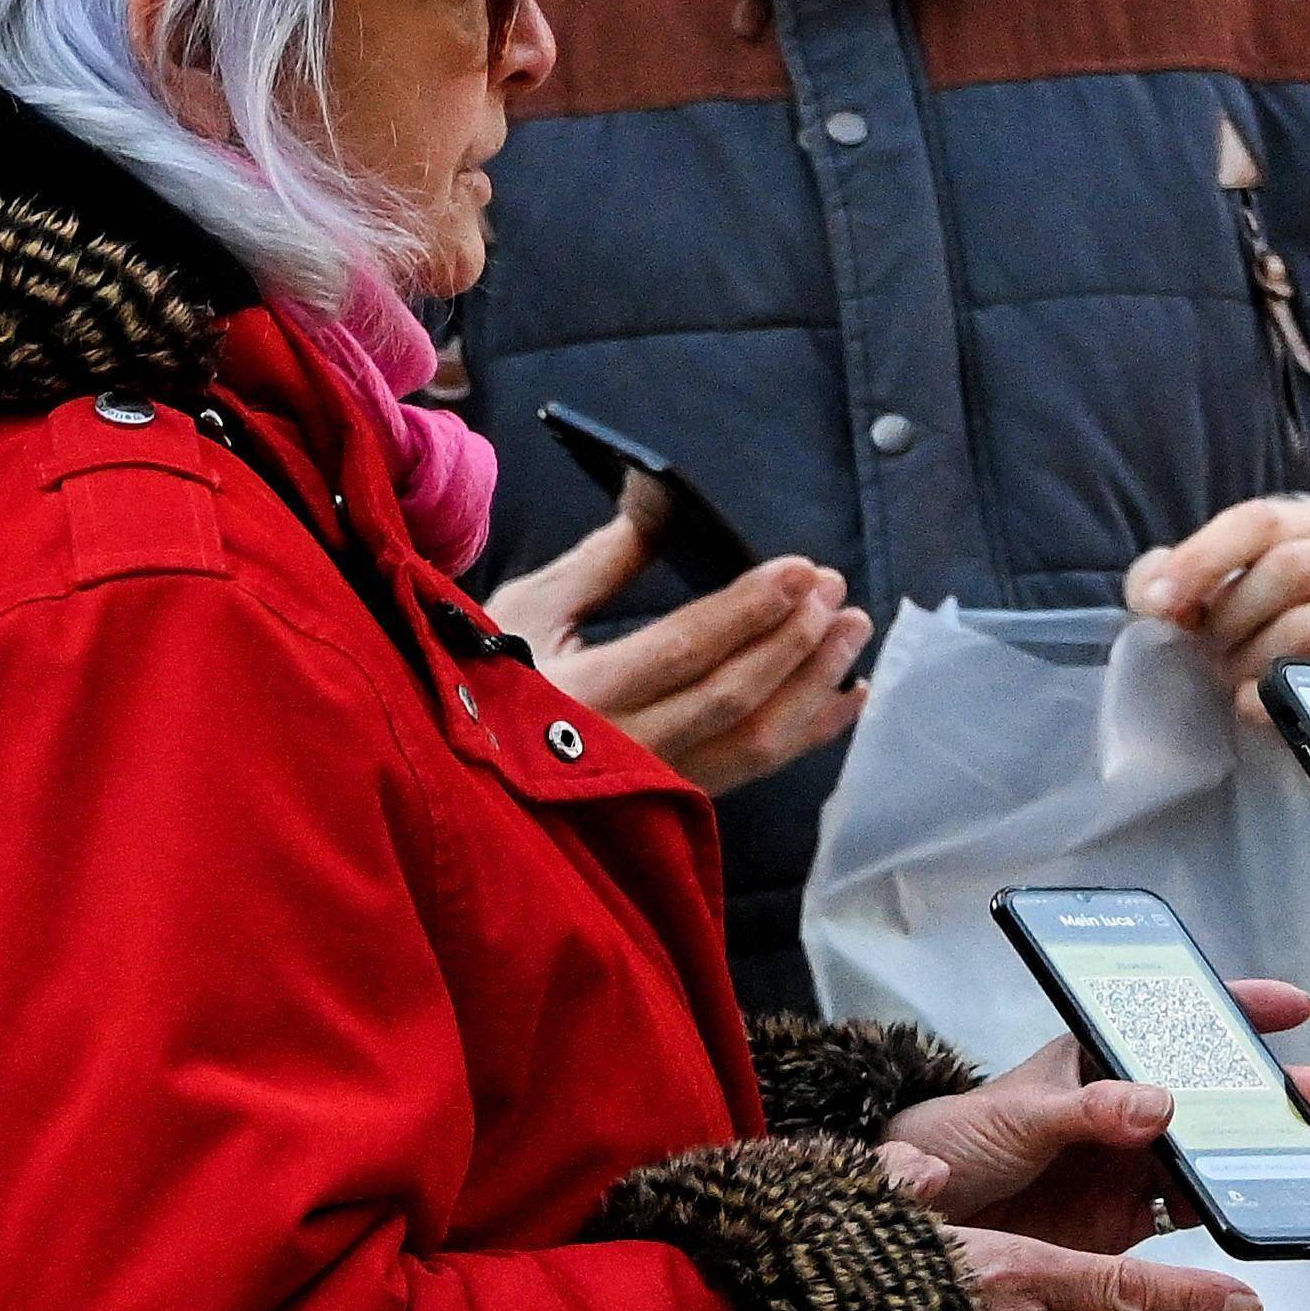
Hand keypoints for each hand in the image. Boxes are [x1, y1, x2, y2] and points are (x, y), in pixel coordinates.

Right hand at [482, 513, 870, 797]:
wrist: (457, 778)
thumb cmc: (483, 677)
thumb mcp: (527, 609)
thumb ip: (600, 561)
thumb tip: (658, 501)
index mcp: (578, 692)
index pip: (682, 648)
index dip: (749, 609)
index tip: (802, 570)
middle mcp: (621, 749)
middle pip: (732, 696)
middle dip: (795, 641)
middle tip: (840, 594)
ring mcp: (650, 789)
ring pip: (753, 743)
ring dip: (813, 686)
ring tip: (853, 635)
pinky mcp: (671, 809)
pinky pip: (750, 770)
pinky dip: (806, 734)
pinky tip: (843, 698)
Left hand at [885, 980, 1309, 1248]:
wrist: (921, 1220)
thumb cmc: (955, 1138)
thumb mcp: (1017, 1112)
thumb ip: (1083, 1108)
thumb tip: (1154, 1103)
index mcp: (1098, 1060)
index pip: (1175, 1018)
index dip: (1236, 1007)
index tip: (1289, 1006)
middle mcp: (1123, 1109)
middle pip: (1213, 1092)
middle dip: (1271, 1089)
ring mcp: (1128, 1165)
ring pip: (1214, 1153)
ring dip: (1263, 1154)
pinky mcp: (1124, 1220)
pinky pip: (1191, 1214)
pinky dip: (1228, 1214)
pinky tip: (1258, 1215)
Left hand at [1125, 496, 1309, 718]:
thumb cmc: (1258, 614)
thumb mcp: (1215, 578)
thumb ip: (1170, 574)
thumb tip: (1154, 598)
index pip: (1259, 522)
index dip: (1203, 559)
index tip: (1158, 602)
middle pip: (1290, 571)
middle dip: (1232, 614)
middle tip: (1206, 644)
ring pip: (1307, 630)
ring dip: (1250, 657)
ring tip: (1229, 671)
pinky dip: (1269, 697)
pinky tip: (1248, 700)